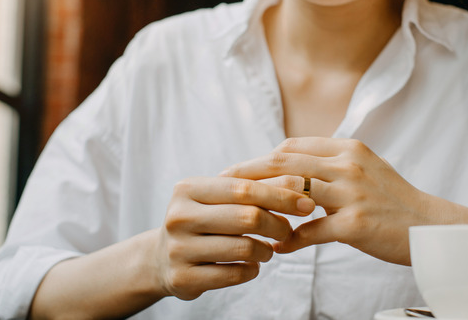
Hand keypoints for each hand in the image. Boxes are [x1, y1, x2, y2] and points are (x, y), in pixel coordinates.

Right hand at [154, 176, 315, 299]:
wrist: (160, 258)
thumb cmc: (202, 221)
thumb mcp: (215, 199)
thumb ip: (250, 190)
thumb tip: (302, 188)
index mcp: (188, 189)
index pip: (244, 188)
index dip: (281, 195)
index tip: (308, 203)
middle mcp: (179, 216)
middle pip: (248, 216)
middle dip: (278, 224)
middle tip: (289, 230)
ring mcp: (178, 248)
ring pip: (244, 247)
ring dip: (266, 250)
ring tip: (268, 250)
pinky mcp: (183, 278)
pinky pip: (234, 274)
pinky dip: (252, 270)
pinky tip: (252, 265)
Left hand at [221, 137, 458, 265]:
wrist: (431, 227)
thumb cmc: (395, 201)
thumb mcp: (365, 170)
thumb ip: (332, 165)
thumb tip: (293, 169)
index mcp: (348, 149)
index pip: (292, 147)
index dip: (261, 158)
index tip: (239, 170)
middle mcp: (348, 165)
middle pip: (284, 164)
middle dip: (248, 174)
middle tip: (223, 186)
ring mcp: (352, 194)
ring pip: (292, 193)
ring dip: (263, 205)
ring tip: (242, 216)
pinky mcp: (355, 224)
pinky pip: (311, 231)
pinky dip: (291, 239)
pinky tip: (279, 246)